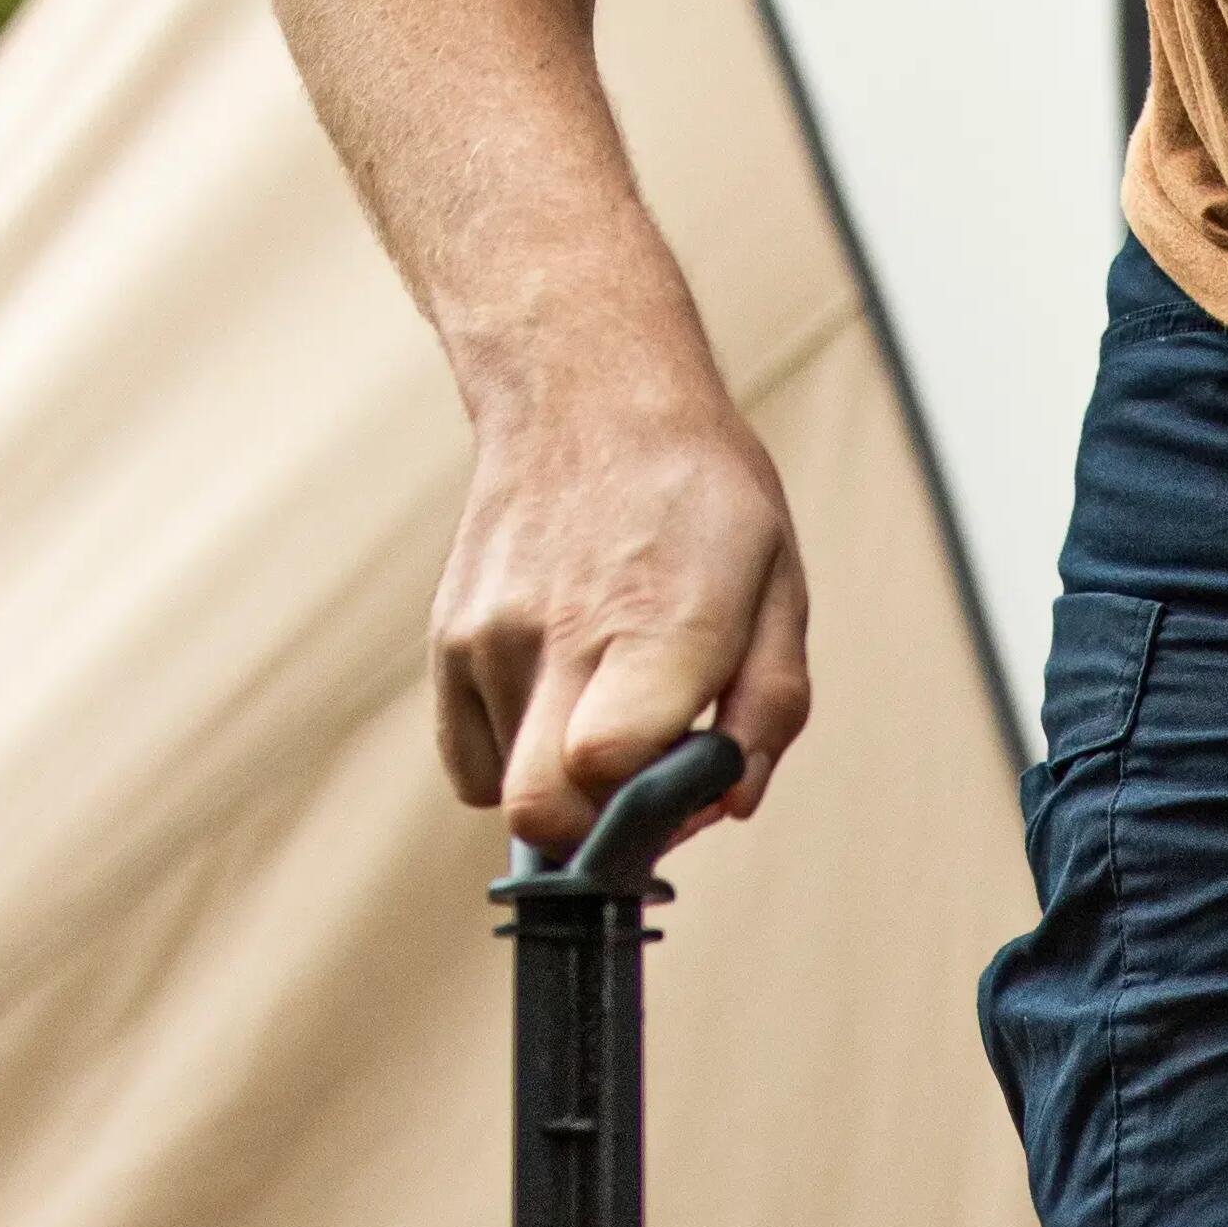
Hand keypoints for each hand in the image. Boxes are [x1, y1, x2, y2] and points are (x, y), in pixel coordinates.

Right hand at [432, 368, 810, 850]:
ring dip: (567, 780)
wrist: (586, 392)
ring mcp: (491, 637)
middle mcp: (560, 633)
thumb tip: (728, 801)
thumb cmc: (698, 498)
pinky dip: (514, 759)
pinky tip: (556, 701)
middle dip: (598, 833)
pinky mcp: (449, 641)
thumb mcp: (778, 590)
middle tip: (641, 786)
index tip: (684, 782)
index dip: (649, 813)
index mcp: (658, 624)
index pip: (606, 773)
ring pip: (515, 791)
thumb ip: (766, 710)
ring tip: (604, 701)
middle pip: (543, 813)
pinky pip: (472, 766)